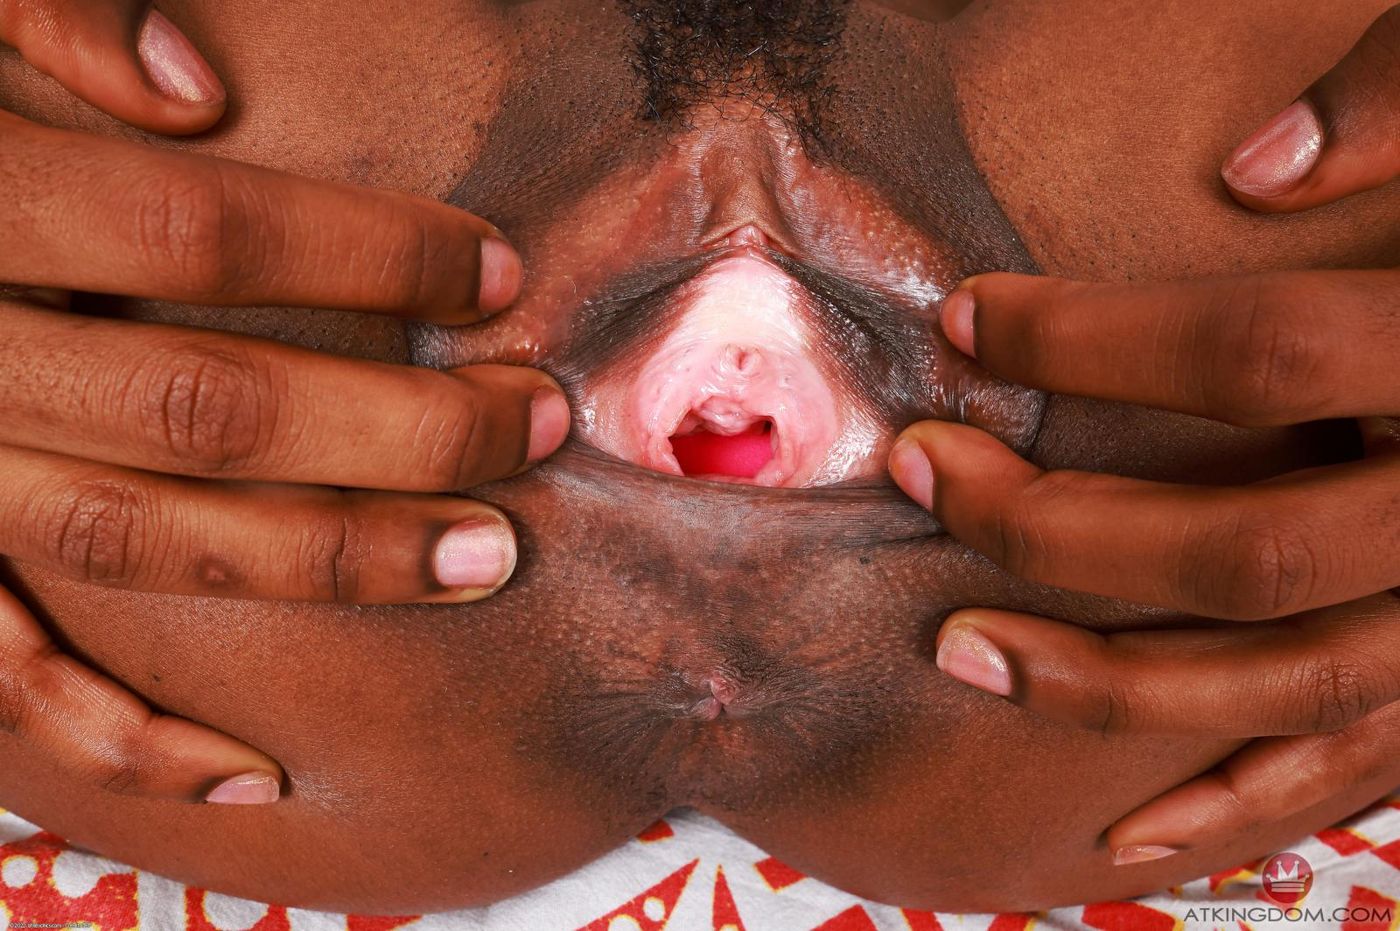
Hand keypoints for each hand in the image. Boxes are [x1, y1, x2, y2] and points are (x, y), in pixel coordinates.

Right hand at [0, 4, 567, 803]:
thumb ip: (41, 12)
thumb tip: (197, 87)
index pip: (198, 235)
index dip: (369, 251)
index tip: (500, 269)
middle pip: (209, 407)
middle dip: (401, 424)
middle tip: (541, 420)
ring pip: (144, 545)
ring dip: (330, 562)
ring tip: (488, 558)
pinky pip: (7, 678)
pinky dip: (120, 741)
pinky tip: (254, 775)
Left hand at [888, 4, 1399, 864]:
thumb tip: (1253, 160)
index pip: (1257, 351)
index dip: (1090, 337)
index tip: (964, 318)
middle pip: (1240, 545)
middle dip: (1054, 522)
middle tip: (921, 471)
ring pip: (1280, 682)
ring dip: (1103, 683)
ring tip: (957, 649)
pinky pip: (1354, 767)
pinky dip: (1239, 806)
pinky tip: (1124, 838)